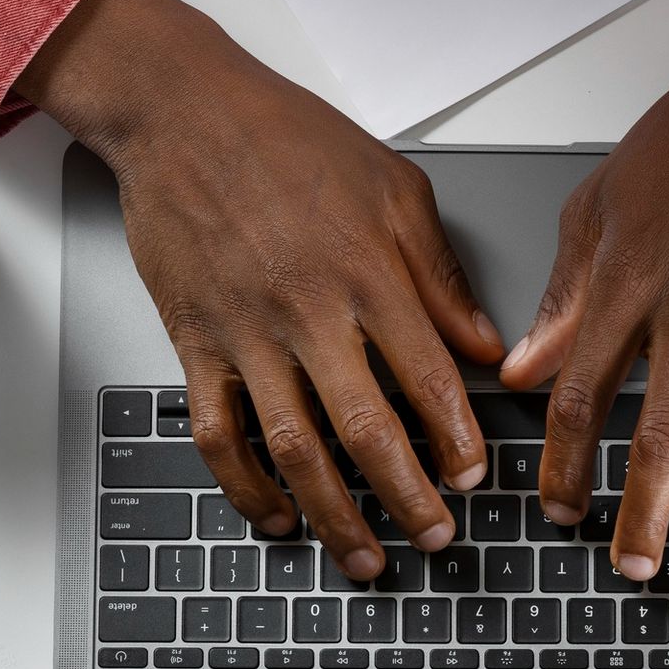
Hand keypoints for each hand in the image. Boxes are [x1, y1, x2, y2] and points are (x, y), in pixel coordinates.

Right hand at [18, 0, 504, 579]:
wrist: (184, 113)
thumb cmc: (290, 139)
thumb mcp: (395, 189)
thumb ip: (440, 276)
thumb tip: (483, 345)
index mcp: (368, 273)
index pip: (428, 378)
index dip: (457, 439)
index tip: (474, 476)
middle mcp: (309, 312)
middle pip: (365, 431)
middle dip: (407, 499)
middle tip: (435, 537)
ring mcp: (248, 334)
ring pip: (292, 448)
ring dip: (333, 513)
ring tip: (364, 555)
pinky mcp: (197, 342)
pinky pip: (217, 432)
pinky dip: (243, 486)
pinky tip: (274, 513)